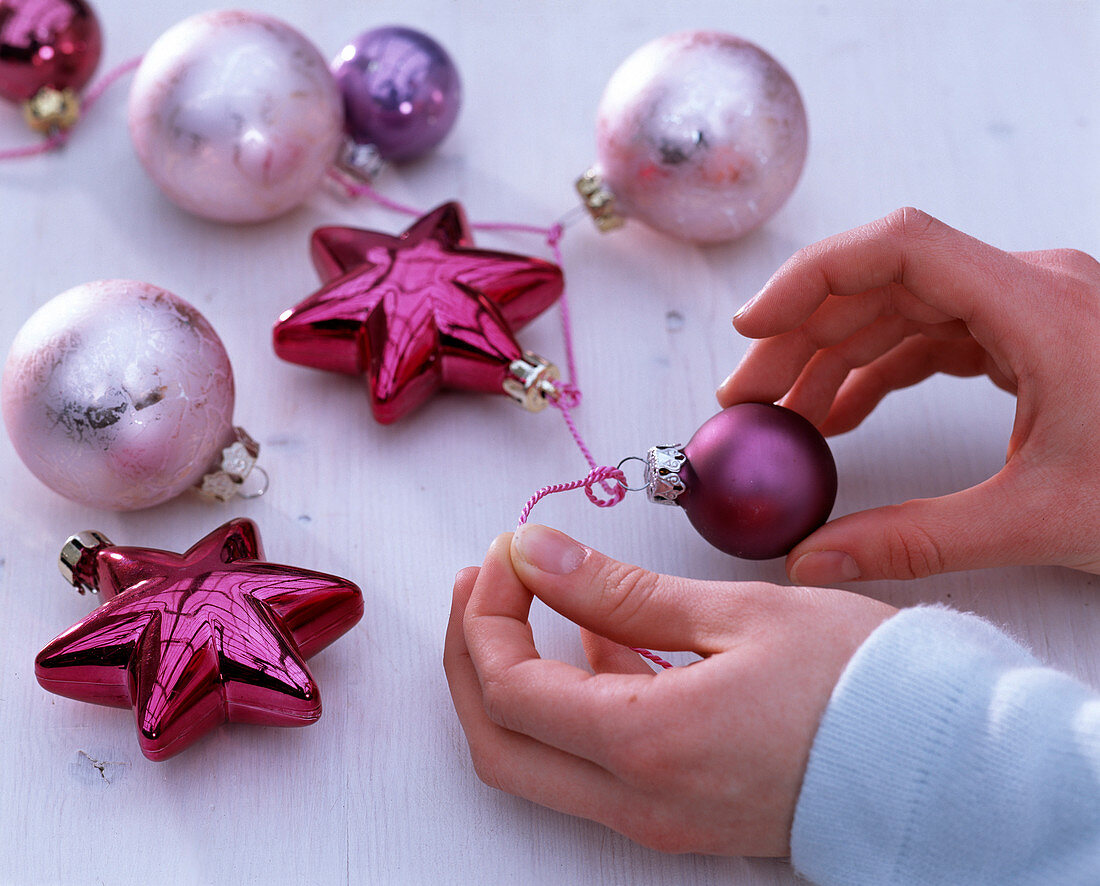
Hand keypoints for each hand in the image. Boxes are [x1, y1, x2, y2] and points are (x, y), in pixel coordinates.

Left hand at [444, 524, 894, 855]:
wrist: (949, 767)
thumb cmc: (862, 684)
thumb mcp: (736, 613)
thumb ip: (619, 590)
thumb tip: (534, 554)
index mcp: (646, 744)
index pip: (509, 685)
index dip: (488, 612)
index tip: (505, 554)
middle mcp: (639, 801)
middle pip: (498, 742)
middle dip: (470, 657)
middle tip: (482, 583)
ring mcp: (658, 817)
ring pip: (538, 761)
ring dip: (515, 679)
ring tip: (529, 596)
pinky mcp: (682, 813)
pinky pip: (596, 766)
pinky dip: (576, 703)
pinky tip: (603, 641)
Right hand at [718, 207, 1099, 583]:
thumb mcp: (1040, 521)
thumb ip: (915, 540)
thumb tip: (811, 561)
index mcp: (1041, 306)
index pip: (902, 247)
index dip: (813, 276)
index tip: (754, 328)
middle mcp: (1033, 288)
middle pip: (885, 281)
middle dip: (803, 336)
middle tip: (749, 399)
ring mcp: (1032, 309)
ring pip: (903, 308)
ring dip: (834, 356)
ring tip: (784, 416)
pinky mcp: (1032, 337)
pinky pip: (934, 336)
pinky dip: (879, 371)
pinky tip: (845, 414)